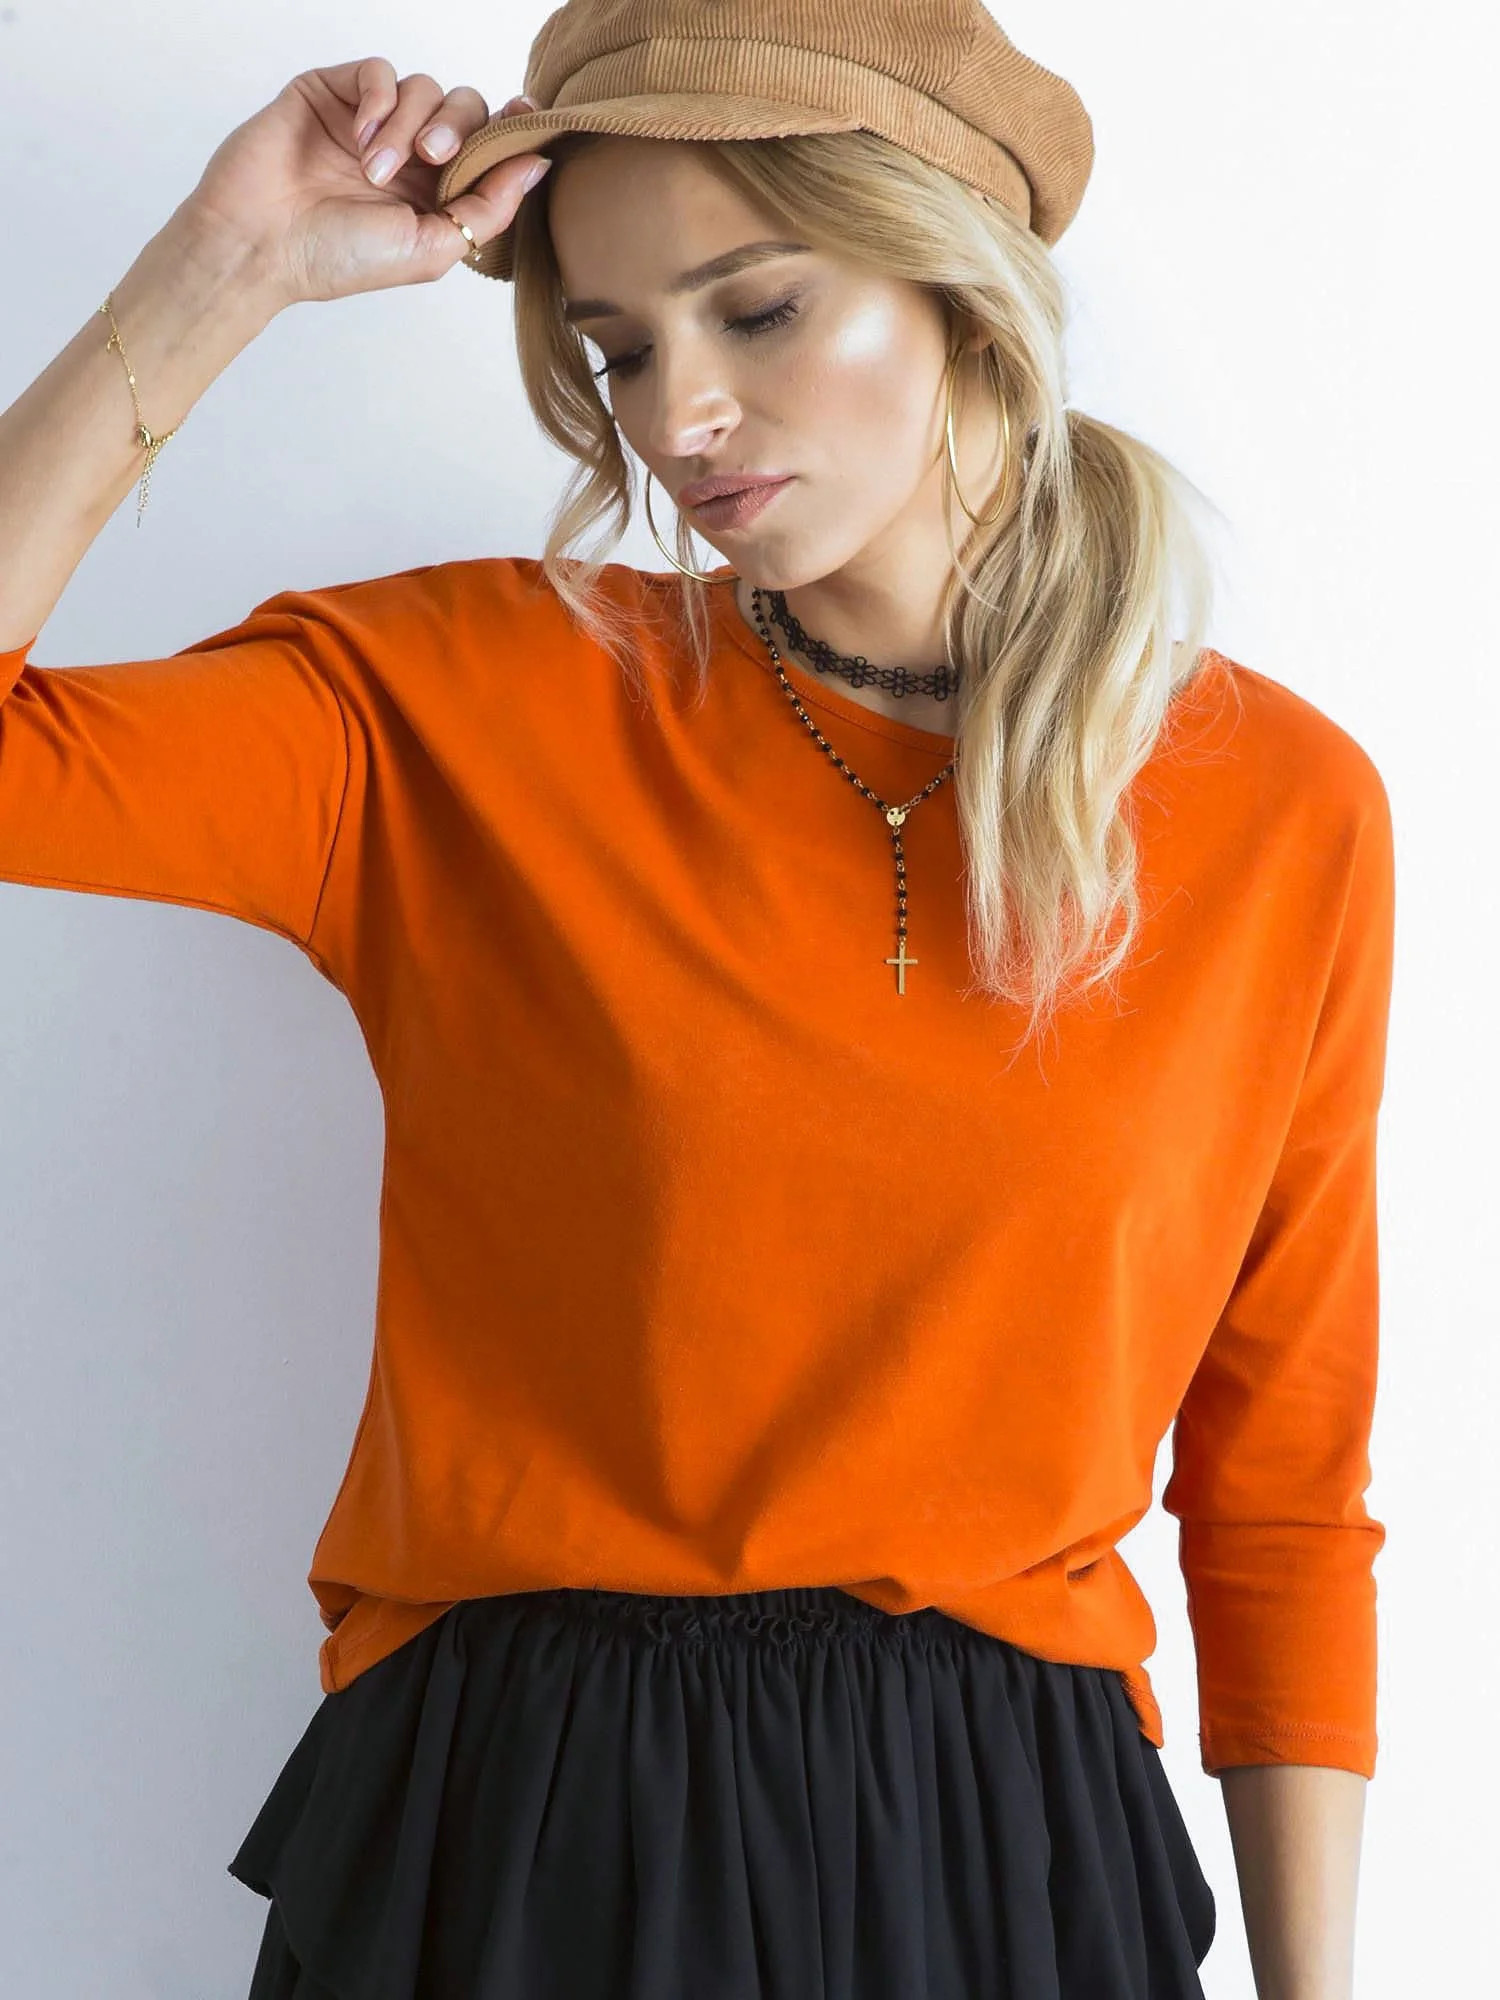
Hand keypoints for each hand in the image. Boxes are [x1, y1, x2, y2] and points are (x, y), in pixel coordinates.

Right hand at [179, 58, 550, 306]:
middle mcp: (409, 155)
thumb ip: (489, 208)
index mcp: (436, 194)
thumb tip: (539, 164)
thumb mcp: (432, 247)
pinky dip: (380, 100)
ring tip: (375, 170)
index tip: (525, 119)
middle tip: (431, 158)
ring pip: (424, 88)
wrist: (261, 241)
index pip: (488, 147)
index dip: (511, 130)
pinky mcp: (336, 92)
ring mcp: (373, 121)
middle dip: (458, 128)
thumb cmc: (338, 257)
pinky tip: (362, 137)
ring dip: (408, 126)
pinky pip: (380, 71)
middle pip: (465, 107)